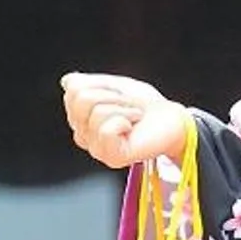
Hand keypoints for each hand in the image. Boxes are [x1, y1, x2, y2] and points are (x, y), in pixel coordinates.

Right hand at [61, 72, 191, 169]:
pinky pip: (105, 128)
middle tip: (128, 105)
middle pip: (79, 98)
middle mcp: (84, 136)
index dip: (101, 83)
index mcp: (81, 119)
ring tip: (135, 117)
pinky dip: (124, 119)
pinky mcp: (111, 157)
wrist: (173, 120)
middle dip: (110, 94)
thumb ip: (87, 84)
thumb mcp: (114, 86)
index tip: (118, 94)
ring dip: (122, 107)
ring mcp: (96, 148)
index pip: (72, 89)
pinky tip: (133, 127)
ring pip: (94, 111)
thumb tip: (67, 82)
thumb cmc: (146, 105)